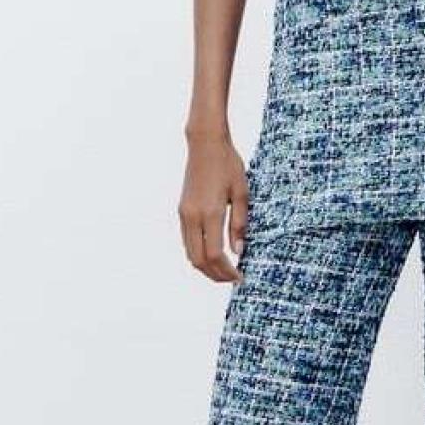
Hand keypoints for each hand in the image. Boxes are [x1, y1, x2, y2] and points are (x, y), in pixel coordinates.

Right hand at [178, 131, 248, 282]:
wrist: (205, 144)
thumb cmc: (228, 165)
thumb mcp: (243, 193)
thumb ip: (240, 224)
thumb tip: (239, 251)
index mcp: (211, 212)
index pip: (215, 254)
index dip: (227, 271)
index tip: (239, 277)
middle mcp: (193, 216)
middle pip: (198, 260)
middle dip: (214, 275)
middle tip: (231, 279)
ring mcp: (184, 214)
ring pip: (189, 253)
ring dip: (205, 267)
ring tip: (223, 271)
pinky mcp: (182, 210)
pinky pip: (187, 241)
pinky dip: (198, 253)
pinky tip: (212, 254)